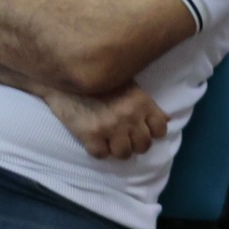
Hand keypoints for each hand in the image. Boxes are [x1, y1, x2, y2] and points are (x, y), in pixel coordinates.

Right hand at [45, 84, 168, 160]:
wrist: (62, 73)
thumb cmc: (97, 78)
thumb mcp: (127, 84)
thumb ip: (145, 103)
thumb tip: (165, 119)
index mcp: (141, 102)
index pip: (160, 130)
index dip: (150, 132)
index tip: (140, 129)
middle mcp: (129, 116)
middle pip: (143, 145)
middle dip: (134, 143)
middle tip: (122, 136)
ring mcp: (110, 126)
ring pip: (124, 154)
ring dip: (117, 149)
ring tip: (108, 140)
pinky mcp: (90, 134)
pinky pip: (101, 155)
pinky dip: (97, 149)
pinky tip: (93, 139)